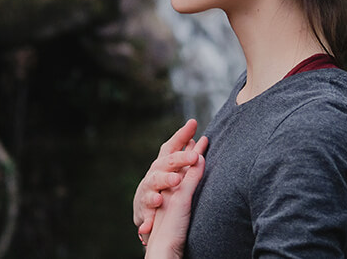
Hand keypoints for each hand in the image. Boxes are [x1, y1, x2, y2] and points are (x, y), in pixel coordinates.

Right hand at [134, 119, 208, 239]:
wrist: (147, 217)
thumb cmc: (164, 190)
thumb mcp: (176, 174)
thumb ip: (188, 159)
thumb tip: (203, 140)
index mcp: (164, 166)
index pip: (172, 147)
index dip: (182, 135)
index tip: (193, 123)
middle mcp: (155, 175)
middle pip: (167, 163)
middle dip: (180, 158)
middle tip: (193, 156)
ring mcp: (148, 192)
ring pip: (154, 184)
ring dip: (164, 182)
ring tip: (175, 181)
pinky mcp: (144, 212)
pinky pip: (146, 214)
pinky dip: (147, 219)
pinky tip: (149, 224)